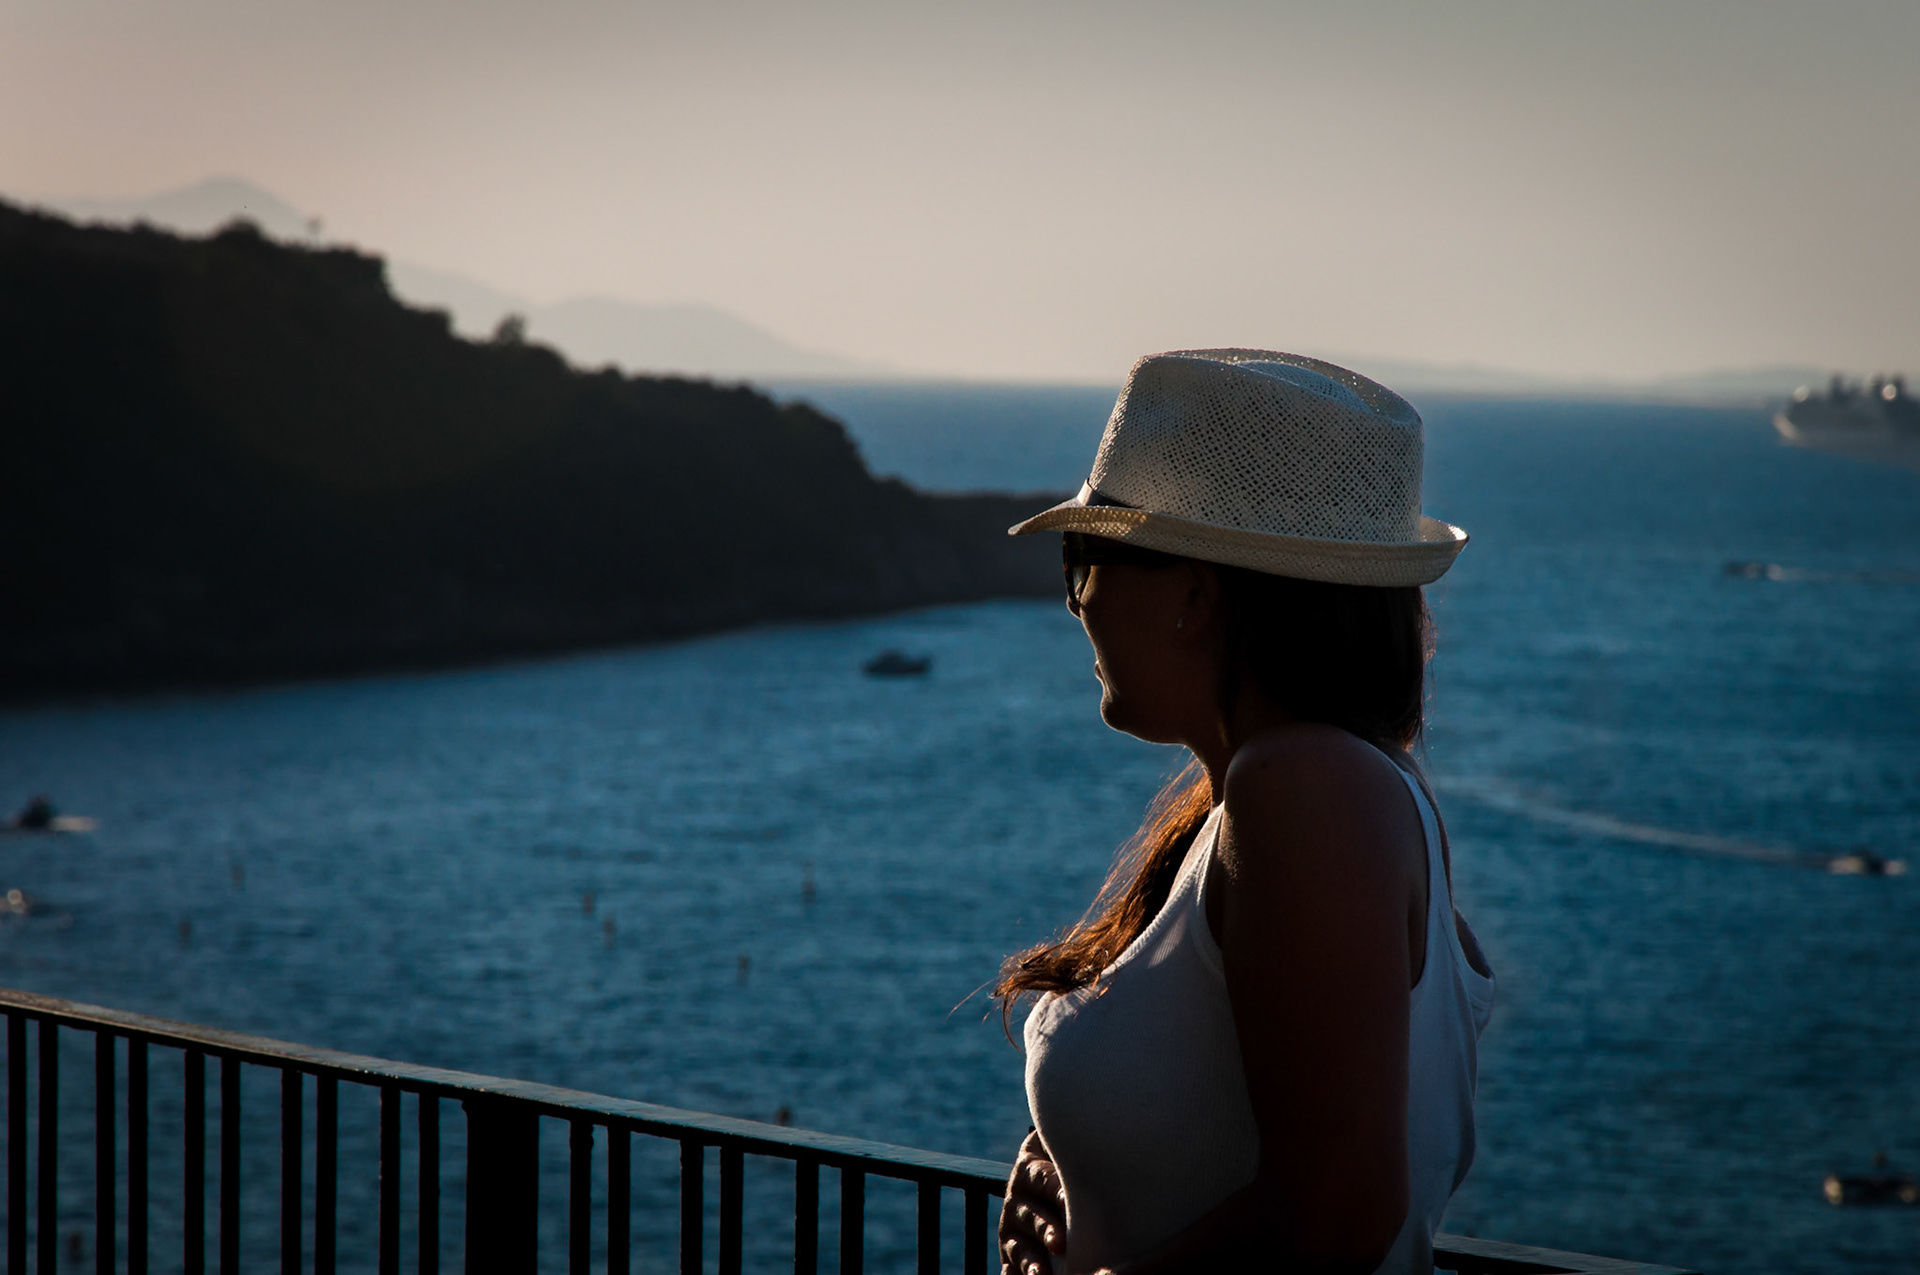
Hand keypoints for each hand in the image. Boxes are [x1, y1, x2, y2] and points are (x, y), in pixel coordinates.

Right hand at [999, 1130, 1066, 1274]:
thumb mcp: (1063, 1144)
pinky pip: (1012, 1263)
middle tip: (1062, 1243)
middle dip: (1046, 1226)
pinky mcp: (1010, 1249)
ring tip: (1045, 1270)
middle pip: (1031, 1212)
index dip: (1056, 1188)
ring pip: (1021, 1241)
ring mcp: (1013, 1224)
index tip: (1070, 1201)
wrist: (1048, 1186)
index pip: (1042, 1175)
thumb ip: (1069, 1130)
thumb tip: (1108, 1087)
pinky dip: (1019, 1272)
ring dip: (1033, 1256)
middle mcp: (1018, 1194)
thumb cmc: (1067, 1161)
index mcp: (1031, 1166)